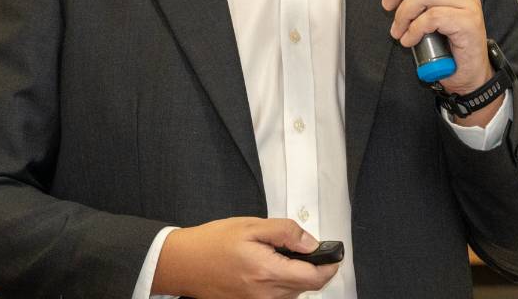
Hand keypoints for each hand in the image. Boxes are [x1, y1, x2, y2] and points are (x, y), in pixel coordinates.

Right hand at [152, 217, 338, 298]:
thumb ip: (286, 232)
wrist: (184, 264)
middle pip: (306, 286)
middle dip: (310, 266)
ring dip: (295, 275)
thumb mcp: (251, 226)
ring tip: (276, 255)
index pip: (315, 278)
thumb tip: (312, 243)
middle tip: (298, 246)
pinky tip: (267, 267)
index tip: (333, 254)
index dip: (329, 265)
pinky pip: (278, 297)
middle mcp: (265, 296)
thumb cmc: (213, 243)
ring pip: (294, 293)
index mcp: (268, 273)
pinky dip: (281, 283)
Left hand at [378, 0, 500, 124]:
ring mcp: (468, 2)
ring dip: (403, 15)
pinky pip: (431, 18)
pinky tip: (410, 40)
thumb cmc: (446, 38)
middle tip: (387, 5)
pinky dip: (413, 30)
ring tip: (399, 30)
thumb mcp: (430, 7)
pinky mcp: (468, 21)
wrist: (467, 70)